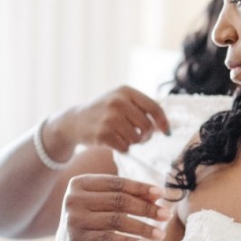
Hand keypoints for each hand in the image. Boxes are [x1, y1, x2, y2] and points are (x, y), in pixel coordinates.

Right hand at [49, 86, 170, 155]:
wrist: (74, 121)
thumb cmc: (104, 112)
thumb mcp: (121, 100)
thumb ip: (142, 108)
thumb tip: (165, 127)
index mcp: (126, 91)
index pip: (154, 107)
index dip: (163, 122)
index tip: (167, 132)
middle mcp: (118, 102)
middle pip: (147, 126)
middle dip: (146, 135)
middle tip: (140, 138)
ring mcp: (109, 117)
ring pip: (137, 138)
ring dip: (133, 142)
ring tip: (124, 138)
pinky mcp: (102, 133)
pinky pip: (125, 147)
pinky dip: (123, 148)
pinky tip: (114, 142)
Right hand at [55, 174, 171, 240]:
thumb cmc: (96, 214)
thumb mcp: (108, 202)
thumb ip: (129, 195)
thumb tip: (158, 196)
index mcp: (81, 183)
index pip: (117, 183)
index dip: (141, 188)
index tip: (163, 194)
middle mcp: (73, 199)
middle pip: (118, 201)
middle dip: (146, 209)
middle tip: (167, 215)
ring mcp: (73, 220)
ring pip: (116, 221)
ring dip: (143, 228)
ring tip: (161, 234)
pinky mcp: (77, 240)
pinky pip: (109, 240)